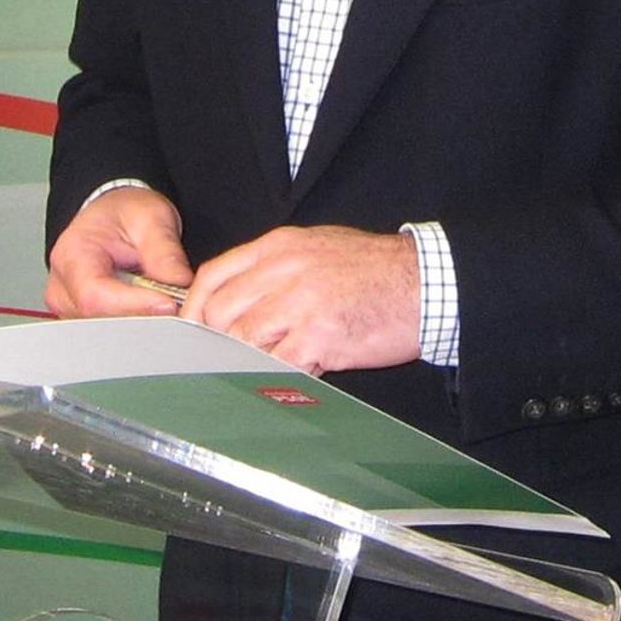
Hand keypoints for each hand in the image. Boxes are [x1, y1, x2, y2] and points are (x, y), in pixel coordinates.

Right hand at [45, 186, 193, 318]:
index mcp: (71, 256)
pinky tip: (153, 308)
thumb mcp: (150, 217)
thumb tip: (180, 283)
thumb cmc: (124, 213)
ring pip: (109, 331)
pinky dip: (138, 322)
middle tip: (179, 304)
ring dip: (143, 320)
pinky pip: (113, 332)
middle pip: (102, 319)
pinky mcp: (86, 319)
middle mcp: (63, 288)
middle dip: (144, 316)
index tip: (168, 303)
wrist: (114, 215)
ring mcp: (72, 308)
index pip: (95, 295)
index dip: (134, 305)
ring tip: (166, 300)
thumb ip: (164, 250)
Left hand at [182, 225, 420, 375]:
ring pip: (243, 341)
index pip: (213, 276)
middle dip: (220, 340)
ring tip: (278, 360)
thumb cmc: (377, 269)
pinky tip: (301, 369)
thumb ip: (276, 269)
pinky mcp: (319, 335)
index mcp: (280, 247)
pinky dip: (280, 373)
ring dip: (251, 359)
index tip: (195, 329)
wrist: (425, 283)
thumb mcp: (319, 248)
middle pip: (220, 313)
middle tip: (236, 355)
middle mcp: (284, 270)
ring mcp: (300, 303)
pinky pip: (278, 364)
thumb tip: (240, 299)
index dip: (196, 308)